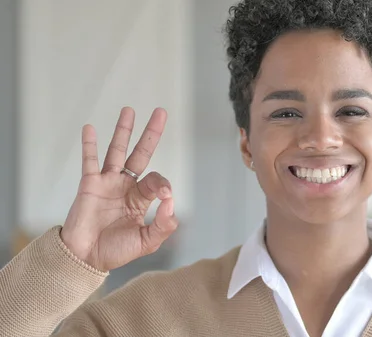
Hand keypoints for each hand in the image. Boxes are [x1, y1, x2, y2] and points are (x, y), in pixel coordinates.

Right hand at [60, 107, 177, 271]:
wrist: (85, 258)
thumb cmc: (115, 250)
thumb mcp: (147, 241)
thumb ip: (164, 224)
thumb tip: (171, 200)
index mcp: (141, 198)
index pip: (156, 180)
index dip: (163, 183)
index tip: (165, 195)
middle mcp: (126, 186)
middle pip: (141, 153)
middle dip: (151, 133)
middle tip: (161, 111)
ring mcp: (107, 182)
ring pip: (117, 150)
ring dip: (123, 130)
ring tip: (129, 110)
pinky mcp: (89, 184)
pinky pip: (89, 161)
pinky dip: (89, 145)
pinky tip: (90, 128)